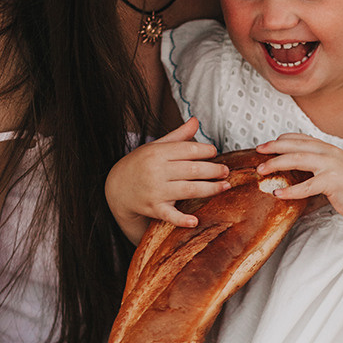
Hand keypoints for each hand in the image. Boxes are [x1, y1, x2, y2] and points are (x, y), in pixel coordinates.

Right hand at [105, 118, 229, 242]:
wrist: (116, 188)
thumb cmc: (140, 165)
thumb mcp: (155, 147)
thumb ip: (178, 136)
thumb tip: (196, 121)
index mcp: (158, 153)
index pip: (187, 149)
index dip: (205, 150)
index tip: (215, 152)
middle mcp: (156, 170)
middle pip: (192, 169)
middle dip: (213, 170)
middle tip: (226, 171)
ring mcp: (155, 190)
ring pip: (188, 189)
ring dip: (210, 189)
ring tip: (225, 186)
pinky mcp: (153, 208)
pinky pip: (169, 215)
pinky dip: (182, 219)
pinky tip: (195, 221)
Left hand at [255, 133, 342, 219]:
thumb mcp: (333, 169)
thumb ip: (316, 166)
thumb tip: (292, 171)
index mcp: (327, 148)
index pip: (300, 138)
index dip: (281, 140)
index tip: (267, 145)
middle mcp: (328, 153)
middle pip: (295, 145)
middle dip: (273, 147)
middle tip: (258, 152)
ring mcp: (331, 166)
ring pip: (298, 159)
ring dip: (277, 164)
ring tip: (262, 170)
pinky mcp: (333, 182)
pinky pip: (307, 186)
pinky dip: (291, 190)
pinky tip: (278, 194)